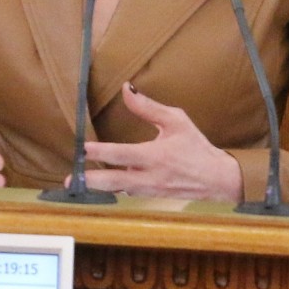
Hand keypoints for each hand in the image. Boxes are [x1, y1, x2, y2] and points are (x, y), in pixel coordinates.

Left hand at [82, 82, 241, 199]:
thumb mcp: (176, 121)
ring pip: (118, 191)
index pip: (122, 154)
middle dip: (91, 181)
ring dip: (98, 188)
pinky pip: (128, 195)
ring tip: (77, 185)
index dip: (101, 152)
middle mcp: (150, 177)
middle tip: (70, 179)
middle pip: (114, 181)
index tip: (84, 148)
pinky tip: (100, 188)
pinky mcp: (151, 199)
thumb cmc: (197, 148)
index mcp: (156, 156)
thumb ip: (148, 107)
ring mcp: (150, 192)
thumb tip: (127, 89)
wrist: (218, 180)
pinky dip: (113, 191)